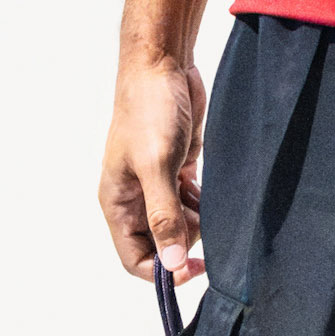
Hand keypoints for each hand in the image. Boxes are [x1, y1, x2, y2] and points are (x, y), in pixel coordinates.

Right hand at [99, 56, 206, 282]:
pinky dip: (205, 203)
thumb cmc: (149, 110)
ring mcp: (157, 182)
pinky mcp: (178, 166)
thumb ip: (164, 216)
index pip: (135, 259)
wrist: (163, 64)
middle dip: (185, 242)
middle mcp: (135, 198)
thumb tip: (172, 265)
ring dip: (199, 222)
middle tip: (209, 223)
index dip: (163, 272)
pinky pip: (192, 201)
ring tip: (213, 204)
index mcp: (118, 203)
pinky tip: (216, 192)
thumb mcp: (156, 165)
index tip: (195, 268)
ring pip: (180, 223)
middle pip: (161, 244)